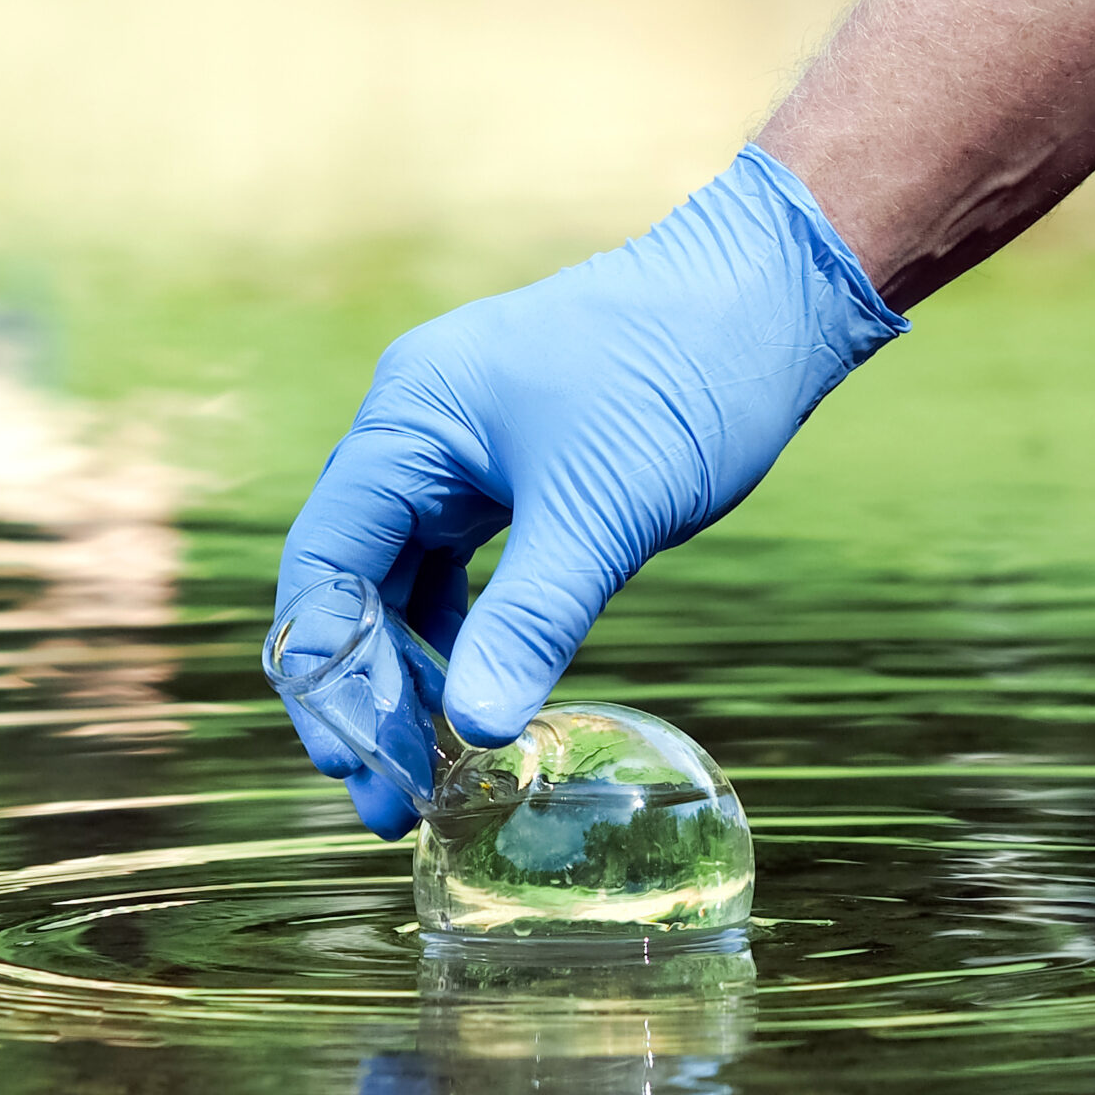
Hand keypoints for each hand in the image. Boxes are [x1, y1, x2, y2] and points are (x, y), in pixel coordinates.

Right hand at [276, 144, 905, 836]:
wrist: (771, 295)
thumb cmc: (682, 379)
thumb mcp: (603, 514)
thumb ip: (531, 620)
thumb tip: (475, 730)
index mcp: (409, 420)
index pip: (323, 563)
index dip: (328, 674)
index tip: (352, 768)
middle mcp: (415, 429)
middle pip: (348, 579)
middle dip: (364, 693)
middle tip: (386, 799)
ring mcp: (461, 448)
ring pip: (399, 578)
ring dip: (407, 672)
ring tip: (426, 770)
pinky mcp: (510, 467)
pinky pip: (453, 564)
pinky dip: (456, 633)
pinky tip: (472, 698)